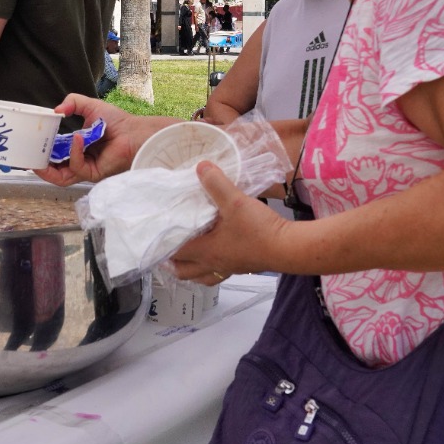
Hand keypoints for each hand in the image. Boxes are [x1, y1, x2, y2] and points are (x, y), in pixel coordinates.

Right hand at [34, 94, 178, 186]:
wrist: (134, 131)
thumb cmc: (116, 121)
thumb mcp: (89, 106)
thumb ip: (72, 102)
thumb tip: (56, 110)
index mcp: (75, 147)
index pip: (53, 155)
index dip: (40, 152)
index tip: (28, 145)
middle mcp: (79, 161)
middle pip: (53, 171)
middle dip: (38, 166)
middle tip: (27, 156)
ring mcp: (85, 169)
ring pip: (61, 177)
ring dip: (48, 169)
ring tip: (38, 158)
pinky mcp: (93, 173)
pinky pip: (77, 167)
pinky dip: (74, 153)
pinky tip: (76, 138)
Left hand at [168, 161, 289, 282]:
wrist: (289, 247)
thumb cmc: (260, 230)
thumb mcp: (235, 201)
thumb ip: (216, 183)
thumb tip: (201, 167)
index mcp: (205, 251)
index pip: (173, 251)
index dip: (161, 244)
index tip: (154, 234)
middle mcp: (213, 264)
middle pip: (183, 271)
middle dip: (171, 262)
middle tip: (165, 248)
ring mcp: (228, 268)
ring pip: (200, 276)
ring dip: (189, 269)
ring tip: (184, 258)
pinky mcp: (242, 267)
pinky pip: (219, 274)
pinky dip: (211, 269)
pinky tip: (216, 256)